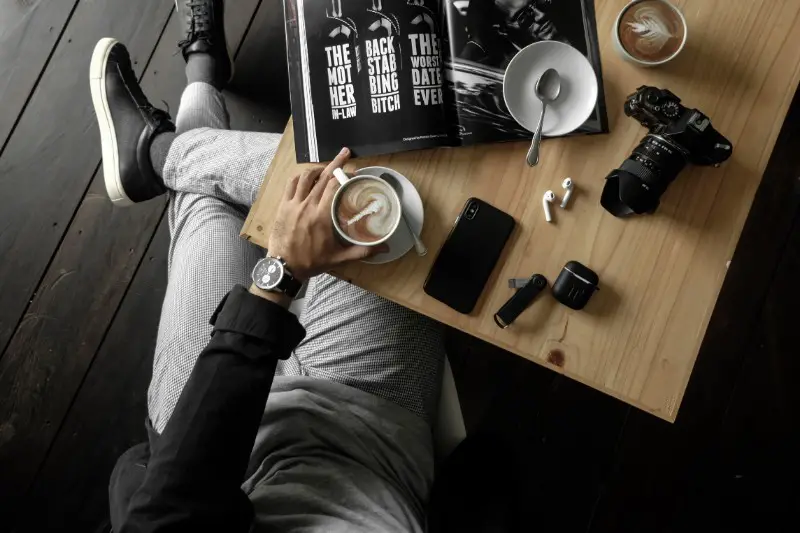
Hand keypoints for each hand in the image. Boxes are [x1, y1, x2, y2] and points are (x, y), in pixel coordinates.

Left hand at [266, 147, 383, 280]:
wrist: (284, 267)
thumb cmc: (312, 261)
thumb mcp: (339, 257)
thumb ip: (362, 251)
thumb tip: (384, 247)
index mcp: (322, 215)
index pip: (335, 186)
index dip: (345, 174)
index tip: (354, 171)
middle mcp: (307, 205)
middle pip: (323, 176)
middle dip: (336, 163)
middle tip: (345, 153)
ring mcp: (293, 204)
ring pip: (306, 176)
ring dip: (318, 168)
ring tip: (326, 166)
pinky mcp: (283, 206)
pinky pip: (291, 184)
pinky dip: (300, 177)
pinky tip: (307, 177)